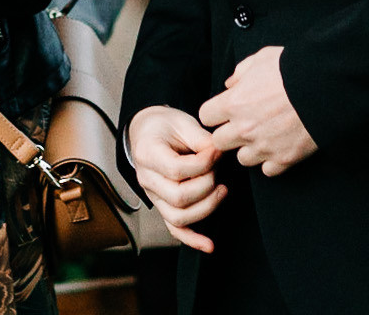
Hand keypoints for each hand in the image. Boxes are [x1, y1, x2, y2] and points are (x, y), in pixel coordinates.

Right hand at [127, 105, 227, 251]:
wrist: (149, 131)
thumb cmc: (165, 126)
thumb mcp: (183, 122)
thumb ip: (201, 139)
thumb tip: (219, 155)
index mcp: (147, 153)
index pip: (176, 169)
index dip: (203, 164)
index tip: (217, 152)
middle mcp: (147, 179)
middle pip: (178, 197)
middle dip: (207, 186)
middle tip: (218, 169)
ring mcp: (154, 196)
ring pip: (178, 217)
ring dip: (206, 207)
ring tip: (222, 190)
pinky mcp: (163, 206)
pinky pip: (175, 229)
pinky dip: (192, 240)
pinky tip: (209, 245)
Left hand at [199, 46, 317, 176]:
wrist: (325, 87)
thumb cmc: (292, 70)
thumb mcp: (261, 59)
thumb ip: (240, 72)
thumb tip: (230, 84)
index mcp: (233, 103)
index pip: (206, 117)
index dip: (216, 113)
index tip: (226, 110)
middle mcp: (244, 129)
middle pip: (219, 142)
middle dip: (229, 133)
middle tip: (244, 124)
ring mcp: (263, 147)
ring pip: (243, 159)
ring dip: (250, 149)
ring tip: (264, 136)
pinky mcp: (284, 159)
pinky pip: (268, 170)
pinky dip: (272, 161)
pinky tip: (278, 147)